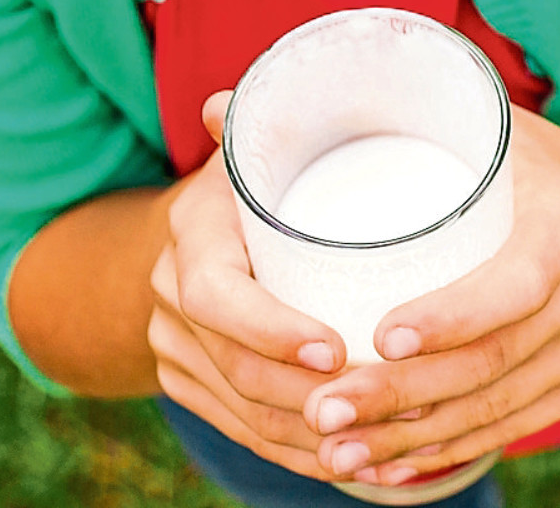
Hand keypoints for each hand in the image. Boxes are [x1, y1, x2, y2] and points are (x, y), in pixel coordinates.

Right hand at [149, 92, 351, 477]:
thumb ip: (259, 120)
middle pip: (235, 371)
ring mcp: (177, 352)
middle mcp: (171, 301)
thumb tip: (229, 98)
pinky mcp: (194, 387)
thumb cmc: (253, 179)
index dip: (270, 331)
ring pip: (244, 414)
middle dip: (308, 399)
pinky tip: (355, 461)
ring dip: (314, 435)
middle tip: (387, 402)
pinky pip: (245, 433)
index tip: (335, 352)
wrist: (186, 232)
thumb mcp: (259, 146)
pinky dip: (299, 452)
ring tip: (387, 435)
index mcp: (191, 240)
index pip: (215, 298)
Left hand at [296, 109, 559, 489]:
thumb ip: (369, 111)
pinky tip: (388, 465)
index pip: (516, 284)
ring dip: (411, 439)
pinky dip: (447, 450)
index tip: (378, 338)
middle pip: (494, 363)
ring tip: (333, 447)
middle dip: (401, 396)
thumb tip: (224, 104)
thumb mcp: (481, 124)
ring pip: (496, 408)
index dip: (452, 318)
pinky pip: (514, 428)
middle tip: (319, 410)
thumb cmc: (530, 167)